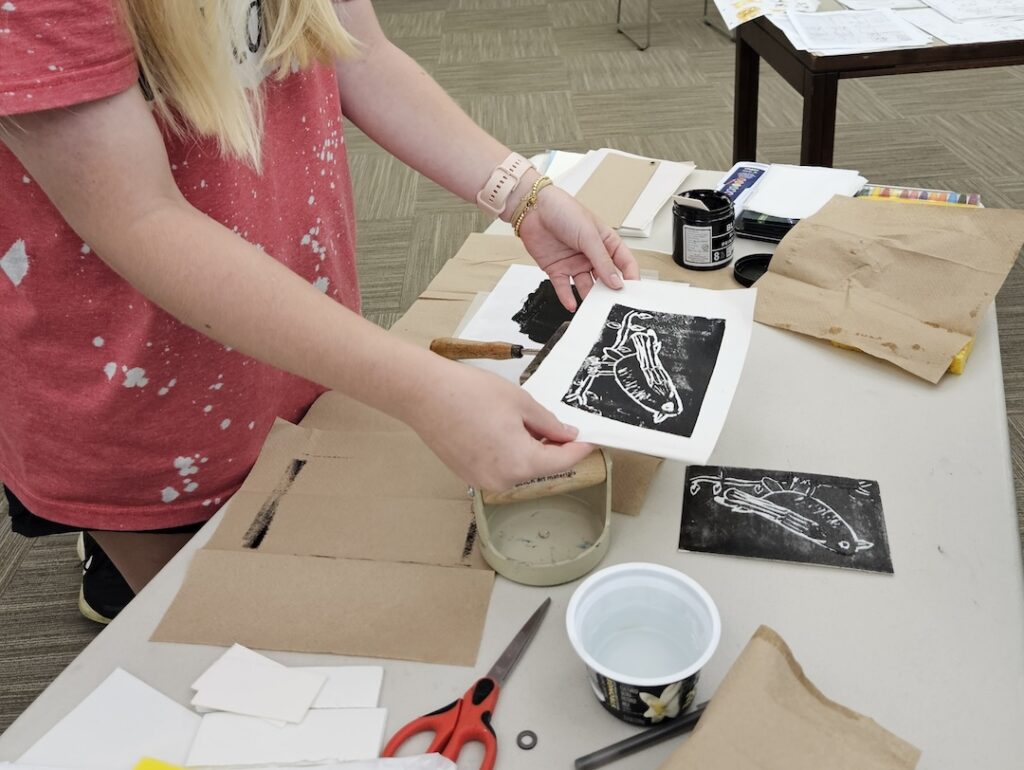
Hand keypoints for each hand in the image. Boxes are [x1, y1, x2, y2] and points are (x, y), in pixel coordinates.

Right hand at [405, 360, 593, 490]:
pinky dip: (510, 454)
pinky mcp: (468, 475)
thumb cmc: (469, 393)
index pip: (563, 461)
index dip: (581, 449)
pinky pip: (500, 468)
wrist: (424, 394)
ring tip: (529, 424)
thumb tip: (566, 435)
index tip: (592, 441)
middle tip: (562, 427)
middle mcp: (504, 480)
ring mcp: (483, 480)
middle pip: (542, 467)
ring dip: (531, 451)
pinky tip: (506, 431)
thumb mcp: (521, 403)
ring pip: (520, 469)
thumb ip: (548, 424)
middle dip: (554, 449)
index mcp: (522, 463)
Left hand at [517, 182, 639, 310]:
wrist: (533, 209)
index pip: (624, 263)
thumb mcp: (589, 235)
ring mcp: (574, 263)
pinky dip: (567, 298)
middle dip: (610, 291)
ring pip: (585, 286)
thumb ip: (603, 261)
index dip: (631, 277)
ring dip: (589, 297)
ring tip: (593, 306)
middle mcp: (591, 254)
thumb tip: (616, 281)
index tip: (633, 290)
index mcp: (605, 242)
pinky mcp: (557, 269)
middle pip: (606, 278)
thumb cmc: (563, 210)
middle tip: (612, 302)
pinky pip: (564, 287)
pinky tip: (572, 305)